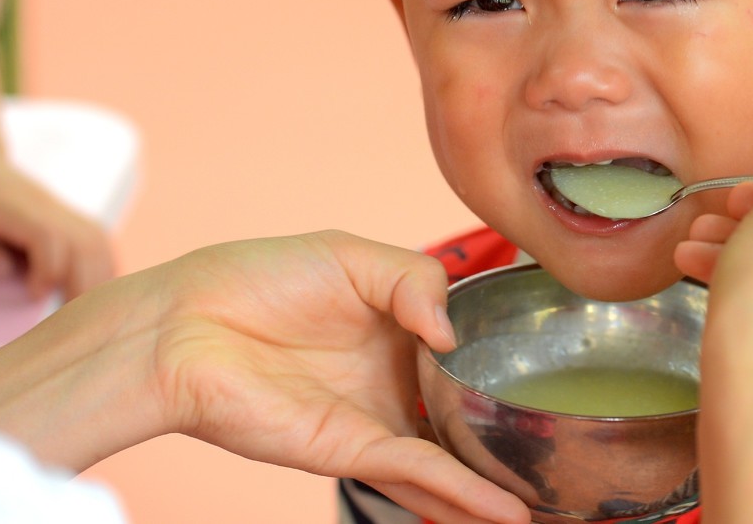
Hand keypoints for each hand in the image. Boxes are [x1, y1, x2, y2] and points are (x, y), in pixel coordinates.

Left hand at [0, 19, 112, 299]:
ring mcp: (61, 211)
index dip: (48, 270)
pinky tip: (98, 294)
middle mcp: (47, 208)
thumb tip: (6, 273)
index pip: (49, 237)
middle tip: (80, 324)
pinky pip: (100, 242)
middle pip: (88, 243)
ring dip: (103, 280)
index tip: (34, 296)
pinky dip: (105, 270)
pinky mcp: (66, 219)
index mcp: (14, 208)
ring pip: (100, 242)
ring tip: (95, 314)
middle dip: (90, 287)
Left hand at [148, 232, 529, 523]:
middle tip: (565, 455)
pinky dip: (462, 495)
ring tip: (550, 510)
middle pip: (462, 413)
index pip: (465, 347)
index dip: (505, 358)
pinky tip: (506, 512)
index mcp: (396, 326)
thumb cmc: (258, 279)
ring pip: (448, 460)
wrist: (187, 325)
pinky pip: (418, 473)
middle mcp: (392, 377)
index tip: (554, 368)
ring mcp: (375, 417)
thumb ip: (416, 280)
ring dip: (492, 490)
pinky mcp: (351, 448)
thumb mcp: (352, 254)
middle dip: (507, 440)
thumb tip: (453, 334)